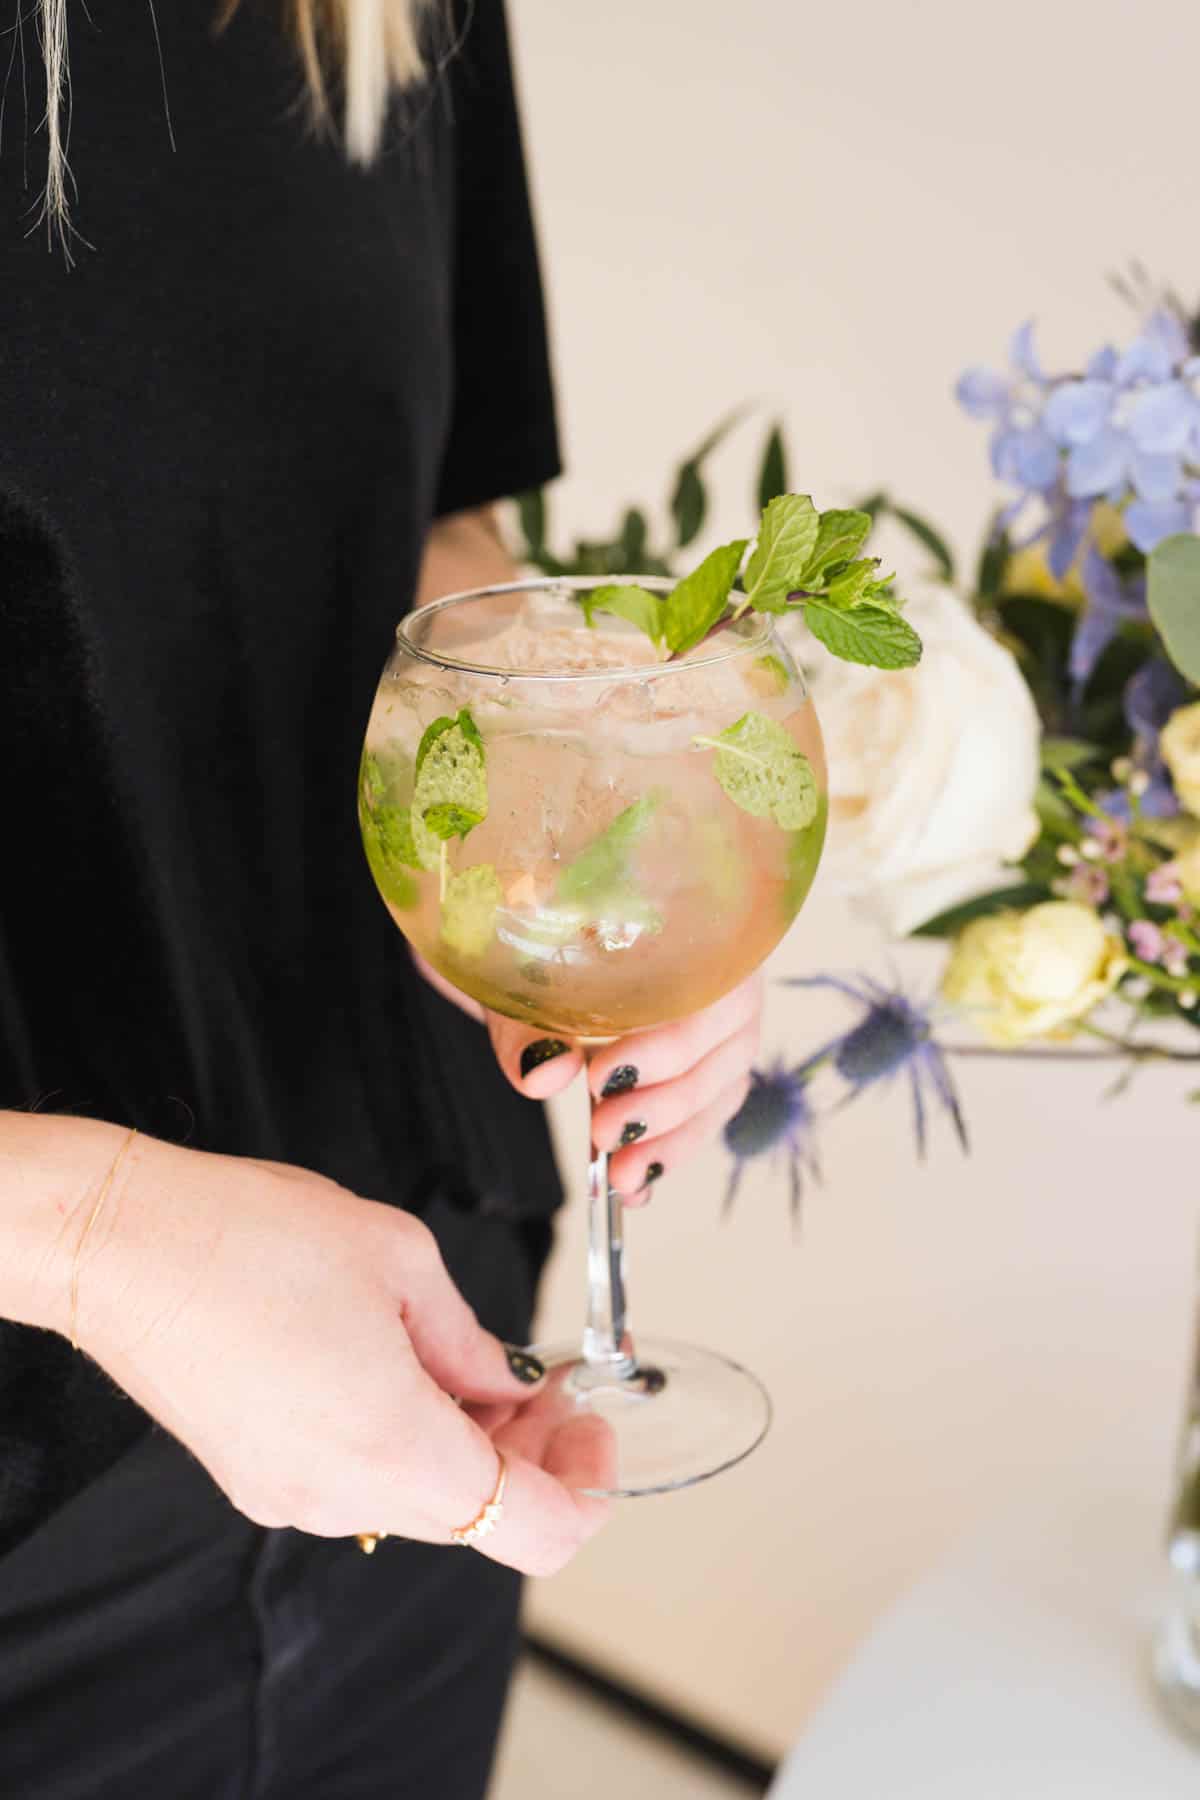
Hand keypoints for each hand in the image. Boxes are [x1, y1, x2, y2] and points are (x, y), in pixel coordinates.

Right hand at [76, 1131, 612, 1573]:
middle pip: (481, 1515)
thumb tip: (507, 1382)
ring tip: (470, 1360)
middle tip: (545, 1378)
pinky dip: (406, 1440)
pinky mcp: (259, 1480)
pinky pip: (362, 1481)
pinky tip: (404, 1369)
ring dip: (468, 1444)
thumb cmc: (250, 1237)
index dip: (587, 1482)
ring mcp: (294, 1499)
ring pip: (422, 1499)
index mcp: (396, 1449)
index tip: (590, 1419)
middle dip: (532, 1452)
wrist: (118, 1246)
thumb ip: (471, 1341)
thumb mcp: (401, 1262)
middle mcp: (345, 1500)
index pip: (537, 1530)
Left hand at [487, 974, 762, 1204]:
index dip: (666, 1043)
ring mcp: (726, 1028)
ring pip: (720, 1091)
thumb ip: (527, 1027)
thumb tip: (544, 1074)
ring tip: (620, 1177)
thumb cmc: (534, 954)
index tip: (600, 1078)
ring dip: (671, 1140)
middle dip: (664, 1103)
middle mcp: (727, 977)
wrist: (533, 955)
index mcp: (696, 929)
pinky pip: (705, 1118)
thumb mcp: (519, 982)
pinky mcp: (709, 1071)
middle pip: (725, 1048)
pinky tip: (635, 1188)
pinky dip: (669, 1154)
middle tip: (602, 1133)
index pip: (711, 990)